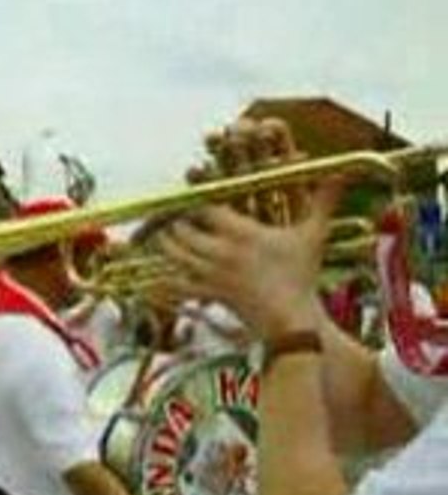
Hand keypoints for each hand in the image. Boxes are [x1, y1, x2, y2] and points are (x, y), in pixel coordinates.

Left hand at [159, 118, 342, 338]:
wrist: (291, 320)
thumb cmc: (302, 277)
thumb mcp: (313, 236)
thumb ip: (324, 201)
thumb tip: (343, 173)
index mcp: (242, 234)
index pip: (206, 208)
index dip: (193, 197)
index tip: (187, 188)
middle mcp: (221, 252)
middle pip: (182, 230)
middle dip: (172, 220)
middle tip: (167, 213)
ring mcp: (213, 275)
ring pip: (175, 255)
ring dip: (164, 243)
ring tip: (159, 234)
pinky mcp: (210, 294)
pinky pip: (179, 286)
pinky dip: (163, 280)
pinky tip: (151, 276)